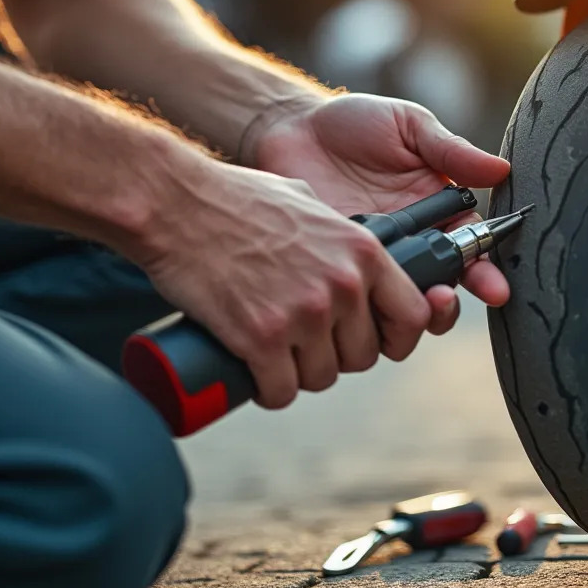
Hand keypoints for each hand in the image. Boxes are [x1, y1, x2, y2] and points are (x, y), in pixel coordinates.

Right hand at [135, 156, 430, 408]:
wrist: (174, 203)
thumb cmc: (231, 197)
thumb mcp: (304, 201)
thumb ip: (333, 231)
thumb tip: (343, 252)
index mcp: (362, 251)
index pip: (413, 315)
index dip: (396, 336)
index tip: (375, 339)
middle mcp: (342, 285)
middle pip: (363, 356)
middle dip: (335, 355)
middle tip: (304, 341)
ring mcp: (303, 314)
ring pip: (322, 378)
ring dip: (299, 374)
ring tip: (274, 352)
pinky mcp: (261, 339)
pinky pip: (281, 391)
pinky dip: (268, 390)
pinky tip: (255, 373)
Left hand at [247, 93, 512, 331]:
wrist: (289, 128)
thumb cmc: (352, 122)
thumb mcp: (408, 126)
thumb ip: (451, 150)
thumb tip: (503, 170)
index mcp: (436, 211)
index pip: (469, 250)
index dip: (486, 272)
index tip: (495, 288)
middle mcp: (410, 243)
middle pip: (441, 287)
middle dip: (449, 302)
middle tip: (445, 298)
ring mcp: (373, 261)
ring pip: (400, 304)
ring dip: (412, 314)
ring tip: (412, 305)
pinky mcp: (337, 269)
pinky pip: (355, 299)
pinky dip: (364, 309)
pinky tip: (365, 300)